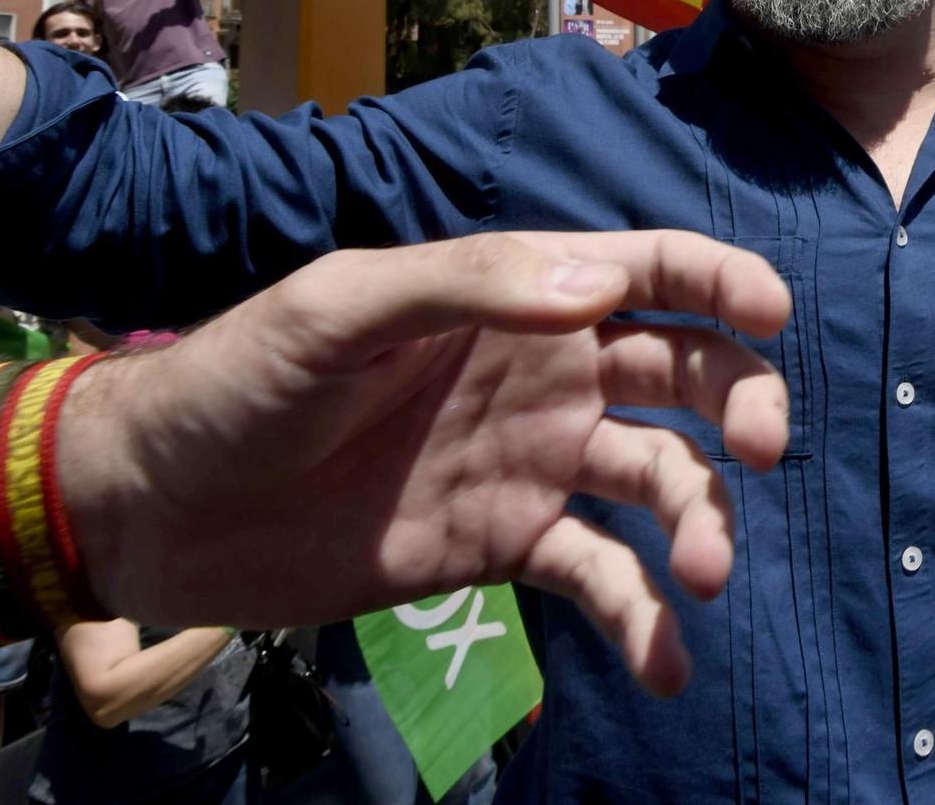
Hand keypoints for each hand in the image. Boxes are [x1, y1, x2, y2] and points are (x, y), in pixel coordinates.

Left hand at [65, 230, 791, 697]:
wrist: (162, 506)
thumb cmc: (241, 380)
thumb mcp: (339, 308)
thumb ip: (466, 284)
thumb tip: (602, 286)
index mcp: (514, 298)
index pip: (648, 270)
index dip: (722, 281)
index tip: (773, 317)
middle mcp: (544, 374)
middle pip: (684, 374)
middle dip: (739, 402)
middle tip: (755, 449)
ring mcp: (531, 465)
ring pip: (660, 482)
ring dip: (704, 523)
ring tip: (704, 577)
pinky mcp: (503, 549)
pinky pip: (599, 579)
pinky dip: (644, 621)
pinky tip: (667, 665)